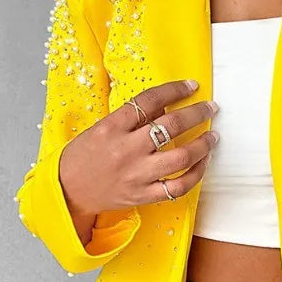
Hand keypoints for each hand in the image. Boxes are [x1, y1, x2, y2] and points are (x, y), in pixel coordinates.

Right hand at [58, 79, 218, 216]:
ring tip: (213, 137)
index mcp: (112, 127)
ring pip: (181, 157)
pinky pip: (178, 186)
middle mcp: (126, 150)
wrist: (68, 191)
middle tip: (210, 108)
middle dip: (197, 113)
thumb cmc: (84, 156)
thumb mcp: (102, 128)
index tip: (191, 86)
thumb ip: (132, 118)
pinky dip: (195, 175)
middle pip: (171, 126)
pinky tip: (202, 164)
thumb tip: (166, 106)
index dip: (175, 90)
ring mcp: (137, 175)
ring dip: (203, 144)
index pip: (150, 100)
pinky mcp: (143, 195)